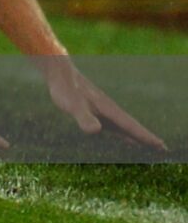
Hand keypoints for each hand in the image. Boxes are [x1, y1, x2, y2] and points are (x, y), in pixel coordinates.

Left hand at [41, 58, 166, 149]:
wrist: (59, 73)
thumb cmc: (66, 89)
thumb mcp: (73, 105)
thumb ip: (84, 117)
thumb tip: (96, 130)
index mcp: (108, 110)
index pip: (131, 127)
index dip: (145, 137)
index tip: (161, 146)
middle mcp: (109, 111)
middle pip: (131, 127)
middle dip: (146, 138)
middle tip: (163, 149)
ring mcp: (102, 110)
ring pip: (123, 126)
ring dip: (136, 136)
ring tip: (148, 146)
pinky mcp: (94, 110)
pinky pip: (113, 124)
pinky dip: (122, 132)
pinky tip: (122, 136)